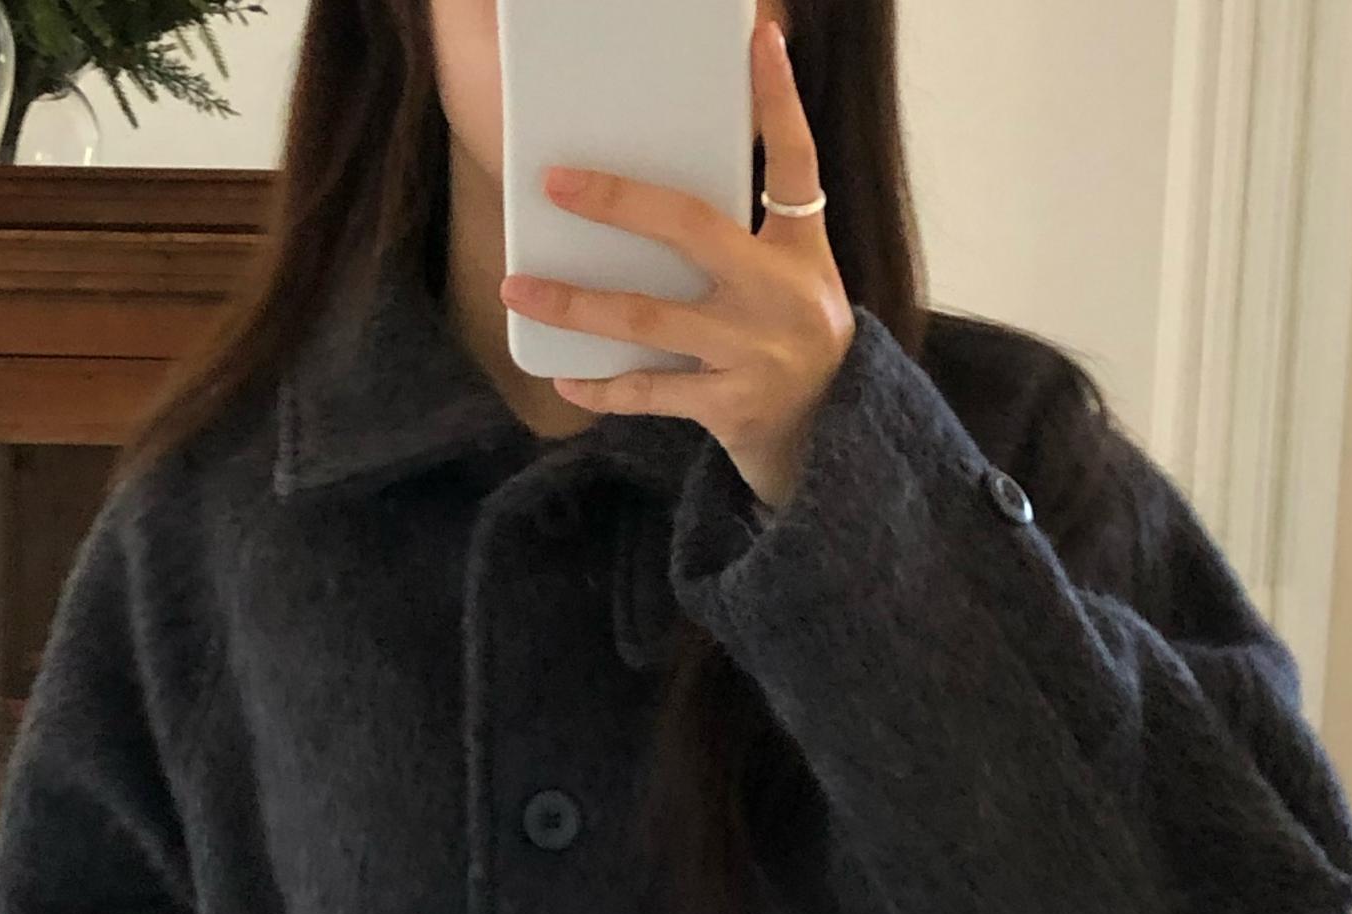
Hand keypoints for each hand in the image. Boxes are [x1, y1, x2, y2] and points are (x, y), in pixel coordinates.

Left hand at [497, 13, 855, 510]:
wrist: (832, 434)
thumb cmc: (791, 336)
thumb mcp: (795, 272)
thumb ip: (746, 228)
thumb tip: (657, 192)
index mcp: (800, 248)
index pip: (795, 160)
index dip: (780, 100)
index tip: (760, 41)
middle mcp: (779, 294)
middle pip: (692, 229)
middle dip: (619, 202)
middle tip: (556, 183)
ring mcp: (753, 353)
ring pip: (648, 320)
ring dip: (576, 305)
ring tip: (519, 289)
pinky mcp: (730, 406)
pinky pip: (650, 393)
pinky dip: (602, 389)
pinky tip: (562, 376)